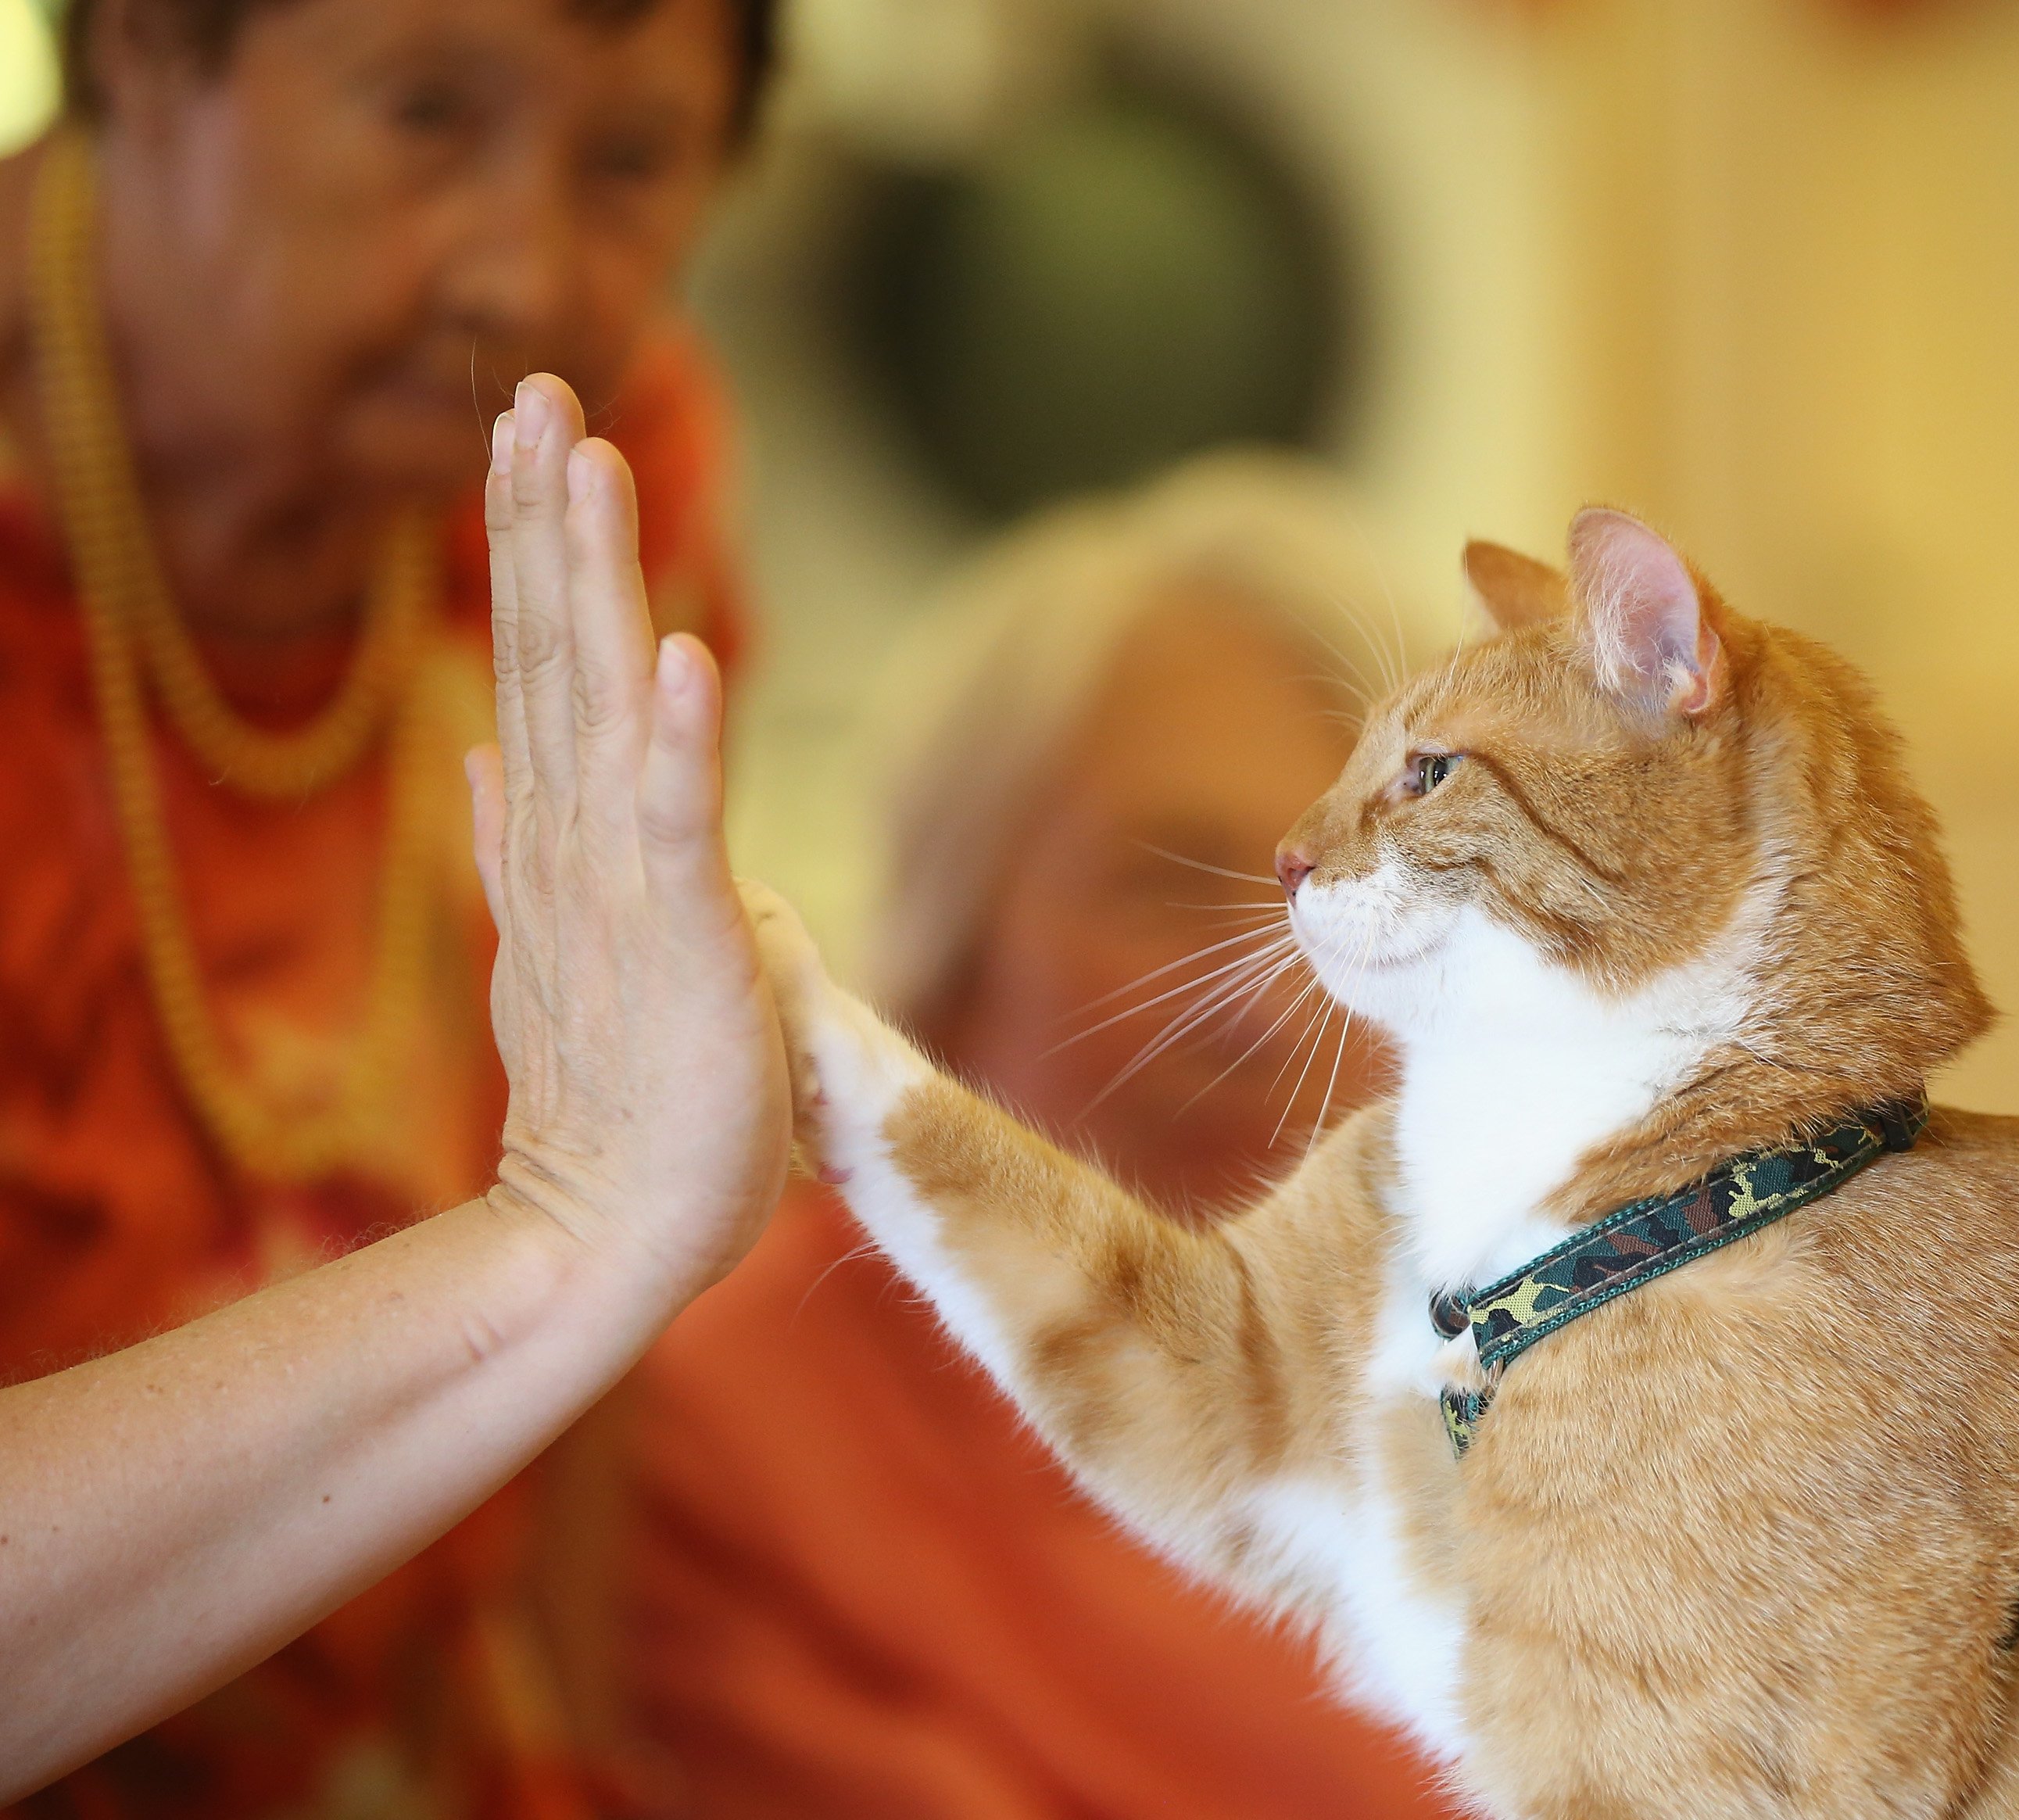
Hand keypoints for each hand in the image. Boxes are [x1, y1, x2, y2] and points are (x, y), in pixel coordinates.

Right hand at [467, 374, 789, 1299]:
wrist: (614, 1229)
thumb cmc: (617, 1092)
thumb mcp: (559, 945)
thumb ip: (520, 845)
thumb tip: (483, 755)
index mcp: (560, 834)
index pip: (546, 660)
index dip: (539, 542)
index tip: (534, 429)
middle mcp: (575, 840)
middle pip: (557, 649)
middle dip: (547, 518)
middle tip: (534, 389)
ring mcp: (620, 886)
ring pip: (604, 703)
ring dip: (595, 580)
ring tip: (584, 460)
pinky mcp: (681, 941)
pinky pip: (678, 825)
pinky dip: (678, 741)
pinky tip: (682, 654)